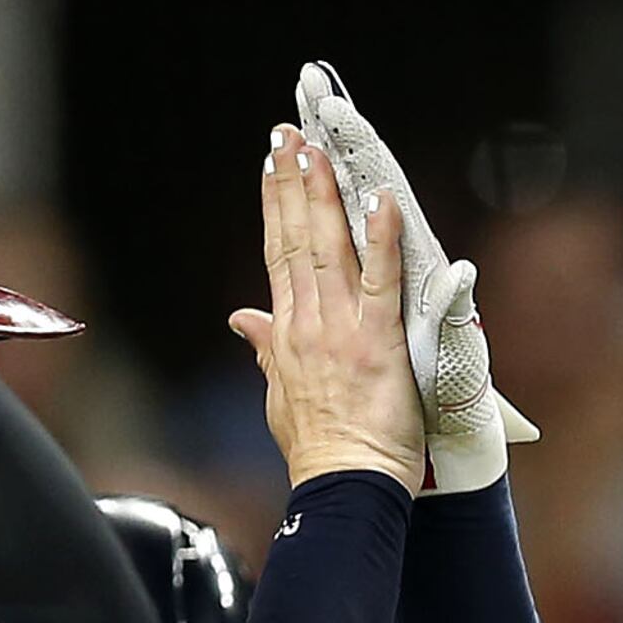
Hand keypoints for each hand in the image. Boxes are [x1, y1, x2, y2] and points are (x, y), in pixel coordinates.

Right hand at [227, 126, 425, 488]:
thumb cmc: (319, 450)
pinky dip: (381, 240)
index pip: (278, 256)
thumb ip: (263, 349)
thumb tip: (242, 319)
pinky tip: (379, 200)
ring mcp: (341, 330)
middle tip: (289, 136)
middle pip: (297, 241)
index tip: (272, 167)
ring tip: (316, 151)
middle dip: (293, 184)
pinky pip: (380, 281)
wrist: (343, 486)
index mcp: (286, 334)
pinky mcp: (377, 343)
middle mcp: (307, 324)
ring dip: (323, 197)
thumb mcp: (279, 395)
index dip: (275, 207)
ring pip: (329, 250)